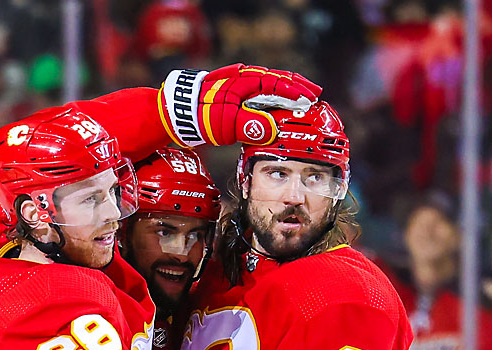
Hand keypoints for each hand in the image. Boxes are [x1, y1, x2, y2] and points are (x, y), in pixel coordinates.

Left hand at [159, 64, 320, 146]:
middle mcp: (243, 79)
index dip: (298, 92)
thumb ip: (251, 126)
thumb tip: (274, 129)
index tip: (312, 100)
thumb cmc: (201, 116)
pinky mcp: (232, 95)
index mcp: (246, 81)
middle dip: (297, 87)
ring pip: (268, 85)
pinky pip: (258, 93)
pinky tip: (276, 106)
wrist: (176, 111)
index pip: (279, 83)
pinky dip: (272, 97)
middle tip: (315, 94)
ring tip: (300, 99)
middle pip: (277, 79)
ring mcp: (237, 85)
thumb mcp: (227, 123)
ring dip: (286, 92)